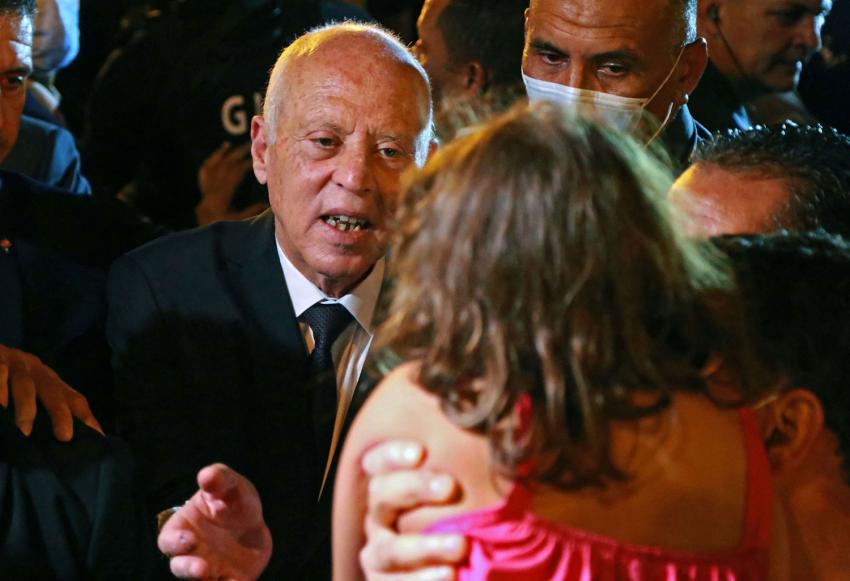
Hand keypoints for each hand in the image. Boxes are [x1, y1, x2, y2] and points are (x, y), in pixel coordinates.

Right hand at [0, 344, 102, 439]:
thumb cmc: (5, 379)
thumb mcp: (26, 391)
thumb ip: (42, 412)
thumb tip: (59, 440)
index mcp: (49, 380)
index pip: (73, 397)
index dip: (85, 416)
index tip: (96, 436)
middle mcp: (36, 369)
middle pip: (53, 390)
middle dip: (60, 413)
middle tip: (64, 436)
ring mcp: (15, 362)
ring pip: (25, 384)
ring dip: (26, 408)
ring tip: (25, 431)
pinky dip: (0, 391)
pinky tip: (1, 407)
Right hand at [158, 464, 271, 580]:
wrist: (253, 520)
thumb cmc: (232, 499)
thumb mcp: (230, 485)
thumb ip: (219, 480)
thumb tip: (207, 476)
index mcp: (183, 530)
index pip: (168, 540)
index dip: (175, 543)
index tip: (189, 540)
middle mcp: (191, 554)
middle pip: (180, 567)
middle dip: (188, 570)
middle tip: (202, 569)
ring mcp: (210, 569)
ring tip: (218, 580)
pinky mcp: (230, 579)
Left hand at [196, 142, 266, 224]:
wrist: (204, 242)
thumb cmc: (224, 232)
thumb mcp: (239, 223)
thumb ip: (251, 212)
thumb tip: (266, 202)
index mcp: (220, 199)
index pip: (233, 176)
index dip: (244, 165)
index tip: (254, 159)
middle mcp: (211, 192)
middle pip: (223, 168)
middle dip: (235, 156)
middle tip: (247, 146)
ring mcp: (205, 192)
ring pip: (211, 168)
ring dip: (220, 156)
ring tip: (229, 146)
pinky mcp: (203, 193)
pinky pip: (204, 174)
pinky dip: (210, 163)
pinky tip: (217, 156)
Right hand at [360, 440, 467, 580]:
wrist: (464, 569)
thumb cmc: (469, 520)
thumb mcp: (467, 494)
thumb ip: (469, 470)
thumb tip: (500, 432)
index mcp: (392, 487)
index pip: (377, 462)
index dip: (392, 454)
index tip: (421, 451)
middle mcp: (379, 517)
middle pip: (381, 494)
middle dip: (414, 487)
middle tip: (450, 486)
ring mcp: (379, 555)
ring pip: (387, 548)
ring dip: (424, 546)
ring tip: (461, 545)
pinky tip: (451, 575)